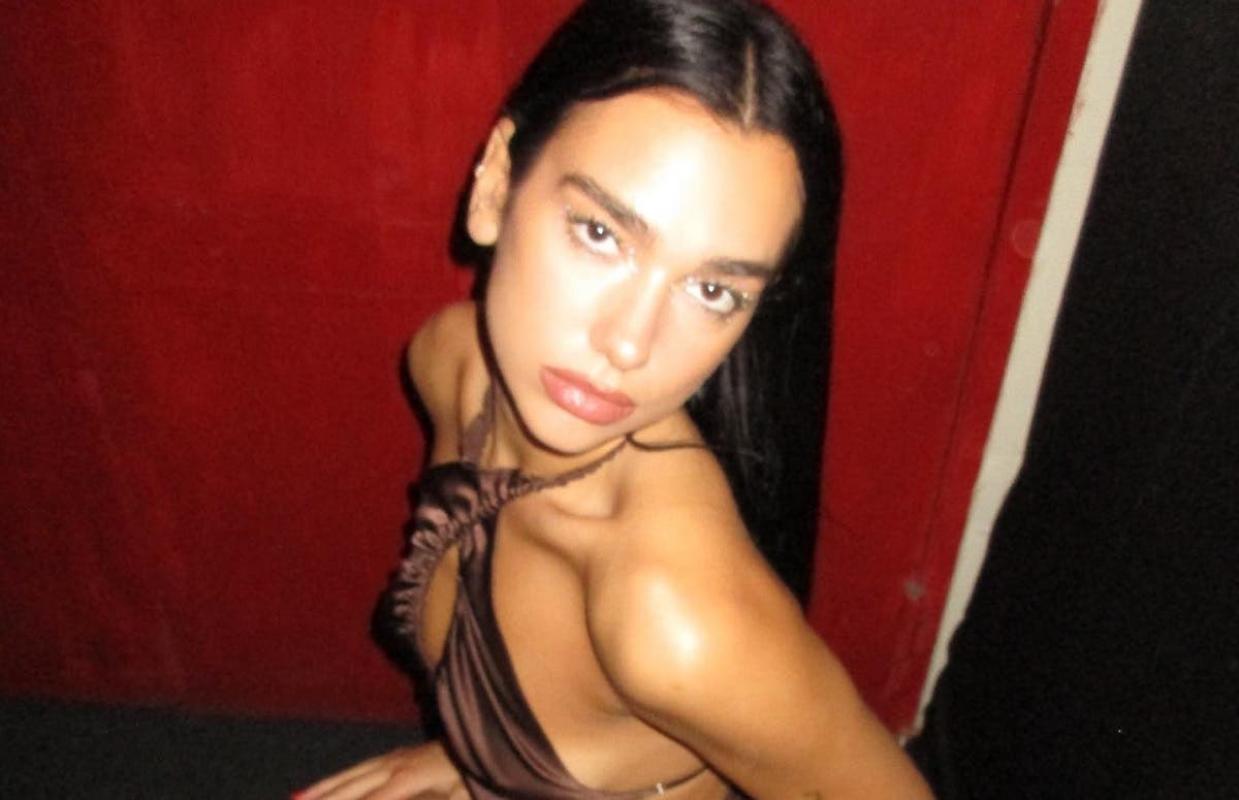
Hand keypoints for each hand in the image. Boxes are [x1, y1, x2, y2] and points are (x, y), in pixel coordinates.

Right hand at [294, 740, 466, 799]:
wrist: (486, 736)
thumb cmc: (476, 774)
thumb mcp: (461, 796)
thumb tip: (389, 794)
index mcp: (408, 779)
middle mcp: (393, 766)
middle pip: (352, 788)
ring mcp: (393, 758)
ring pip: (350, 777)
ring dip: (322, 790)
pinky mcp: (395, 756)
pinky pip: (358, 769)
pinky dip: (336, 780)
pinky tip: (321, 788)